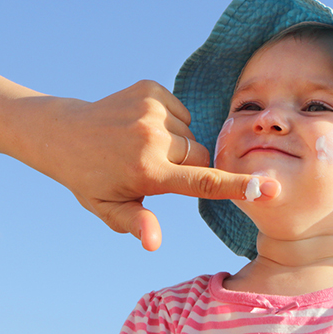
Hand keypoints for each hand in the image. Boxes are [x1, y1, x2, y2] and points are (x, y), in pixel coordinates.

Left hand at [38, 80, 278, 250]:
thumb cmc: (90, 179)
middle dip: (189, 166)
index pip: (203, 182)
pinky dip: (170, 122)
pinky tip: (142, 128)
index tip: (269, 187)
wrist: (63, 134)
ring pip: (191, 134)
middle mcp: (152, 138)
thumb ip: (136, 223)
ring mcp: (151, 109)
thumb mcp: (109, 208)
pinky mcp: (150, 89)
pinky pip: (181, 111)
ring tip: (144, 148)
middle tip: (157, 171)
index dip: (238, 186)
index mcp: (147, 172)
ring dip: (178, 144)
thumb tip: (153, 243)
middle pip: (201, 156)